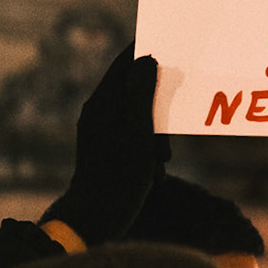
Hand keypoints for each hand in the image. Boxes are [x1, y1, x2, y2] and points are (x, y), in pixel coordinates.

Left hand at [40, 45, 168, 244]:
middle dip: (159, 111)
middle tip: (165, 140)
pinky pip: (133, 139)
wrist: (95, 219)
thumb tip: (146, 60)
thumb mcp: (138, 131)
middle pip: (136, 92)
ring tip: (160, 162)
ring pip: (139, 118)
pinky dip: (147, 151)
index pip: (125, 63)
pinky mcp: (106, 150)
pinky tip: (153, 173)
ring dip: (156, 137)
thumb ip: (141, 92)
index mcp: (102, 102)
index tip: (172, 48)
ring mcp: (101, 132)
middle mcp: (98, 113)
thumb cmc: (118, 176)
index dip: (148, 53)